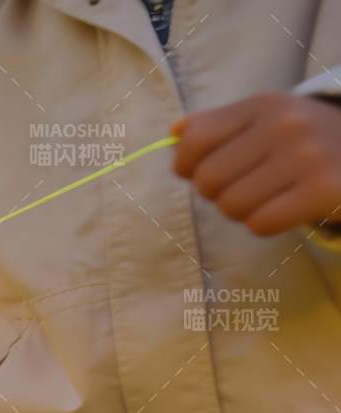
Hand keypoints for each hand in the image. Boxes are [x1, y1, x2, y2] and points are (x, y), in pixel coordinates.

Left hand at [173, 92, 340, 235]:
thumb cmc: (306, 139)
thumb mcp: (266, 118)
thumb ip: (216, 124)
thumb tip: (173, 134)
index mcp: (264, 105)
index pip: (195, 140)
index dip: (186, 165)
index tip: (199, 172)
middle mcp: (285, 125)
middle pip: (208, 180)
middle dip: (217, 193)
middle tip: (244, 187)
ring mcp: (306, 157)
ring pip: (231, 206)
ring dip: (241, 211)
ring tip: (267, 197)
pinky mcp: (323, 190)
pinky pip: (260, 224)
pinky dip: (264, 224)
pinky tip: (284, 209)